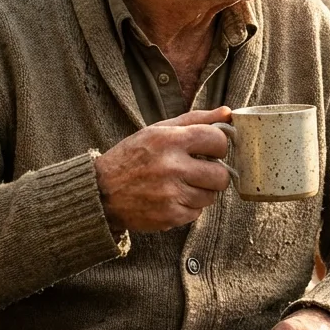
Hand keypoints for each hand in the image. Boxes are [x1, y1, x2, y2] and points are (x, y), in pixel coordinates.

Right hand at [94, 107, 232, 232]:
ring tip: (181, 184)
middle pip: (221, 175)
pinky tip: (172, 198)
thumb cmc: (133, 156)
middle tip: (199, 171)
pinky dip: (188, 207)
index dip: (219, 146)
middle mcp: (171, 166)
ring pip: (211, 196)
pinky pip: (197, 212)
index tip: (210, 150)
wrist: (101, 191)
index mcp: (169, 140)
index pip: (218, 140)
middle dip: (214, 173)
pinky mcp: (169, 216)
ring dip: (201, 191)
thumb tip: (228, 113)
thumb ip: (195, 119)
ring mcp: (171, 194)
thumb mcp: (158, 130)